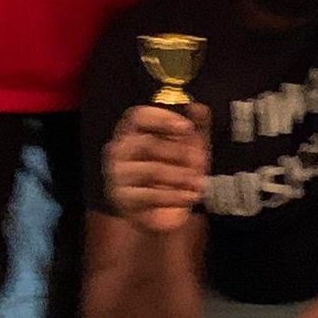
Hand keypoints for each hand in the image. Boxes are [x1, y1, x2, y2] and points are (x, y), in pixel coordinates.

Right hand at [104, 104, 209, 234]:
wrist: (167, 211)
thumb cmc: (176, 170)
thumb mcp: (192, 145)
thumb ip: (197, 124)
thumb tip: (198, 106)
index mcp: (133, 131)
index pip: (138, 116)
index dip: (162, 119)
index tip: (187, 128)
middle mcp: (119, 150)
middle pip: (146, 144)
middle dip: (178, 153)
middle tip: (199, 161)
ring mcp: (118, 176)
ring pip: (150, 170)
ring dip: (180, 176)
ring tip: (198, 182)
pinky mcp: (122, 199)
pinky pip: (149, 195)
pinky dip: (175, 196)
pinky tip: (191, 196)